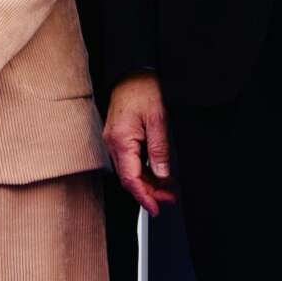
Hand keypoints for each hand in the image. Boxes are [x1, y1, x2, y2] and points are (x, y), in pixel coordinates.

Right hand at [104, 74, 175, 215]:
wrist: (131, 73)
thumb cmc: (142, 90)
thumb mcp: (158, 119)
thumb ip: (159, 148)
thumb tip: (162, 174)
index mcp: (121, 140)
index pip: (130, 178)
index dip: (144, 196)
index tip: (156, 207)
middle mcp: (113, 142)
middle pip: (128, 178)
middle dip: (148, 192)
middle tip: (168, 199)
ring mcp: (114, 140)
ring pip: (129, 171)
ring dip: (147, 182)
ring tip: (167, 189)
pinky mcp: (119, 137)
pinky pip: (129, 161)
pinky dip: (143, 171)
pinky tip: (157, 174)